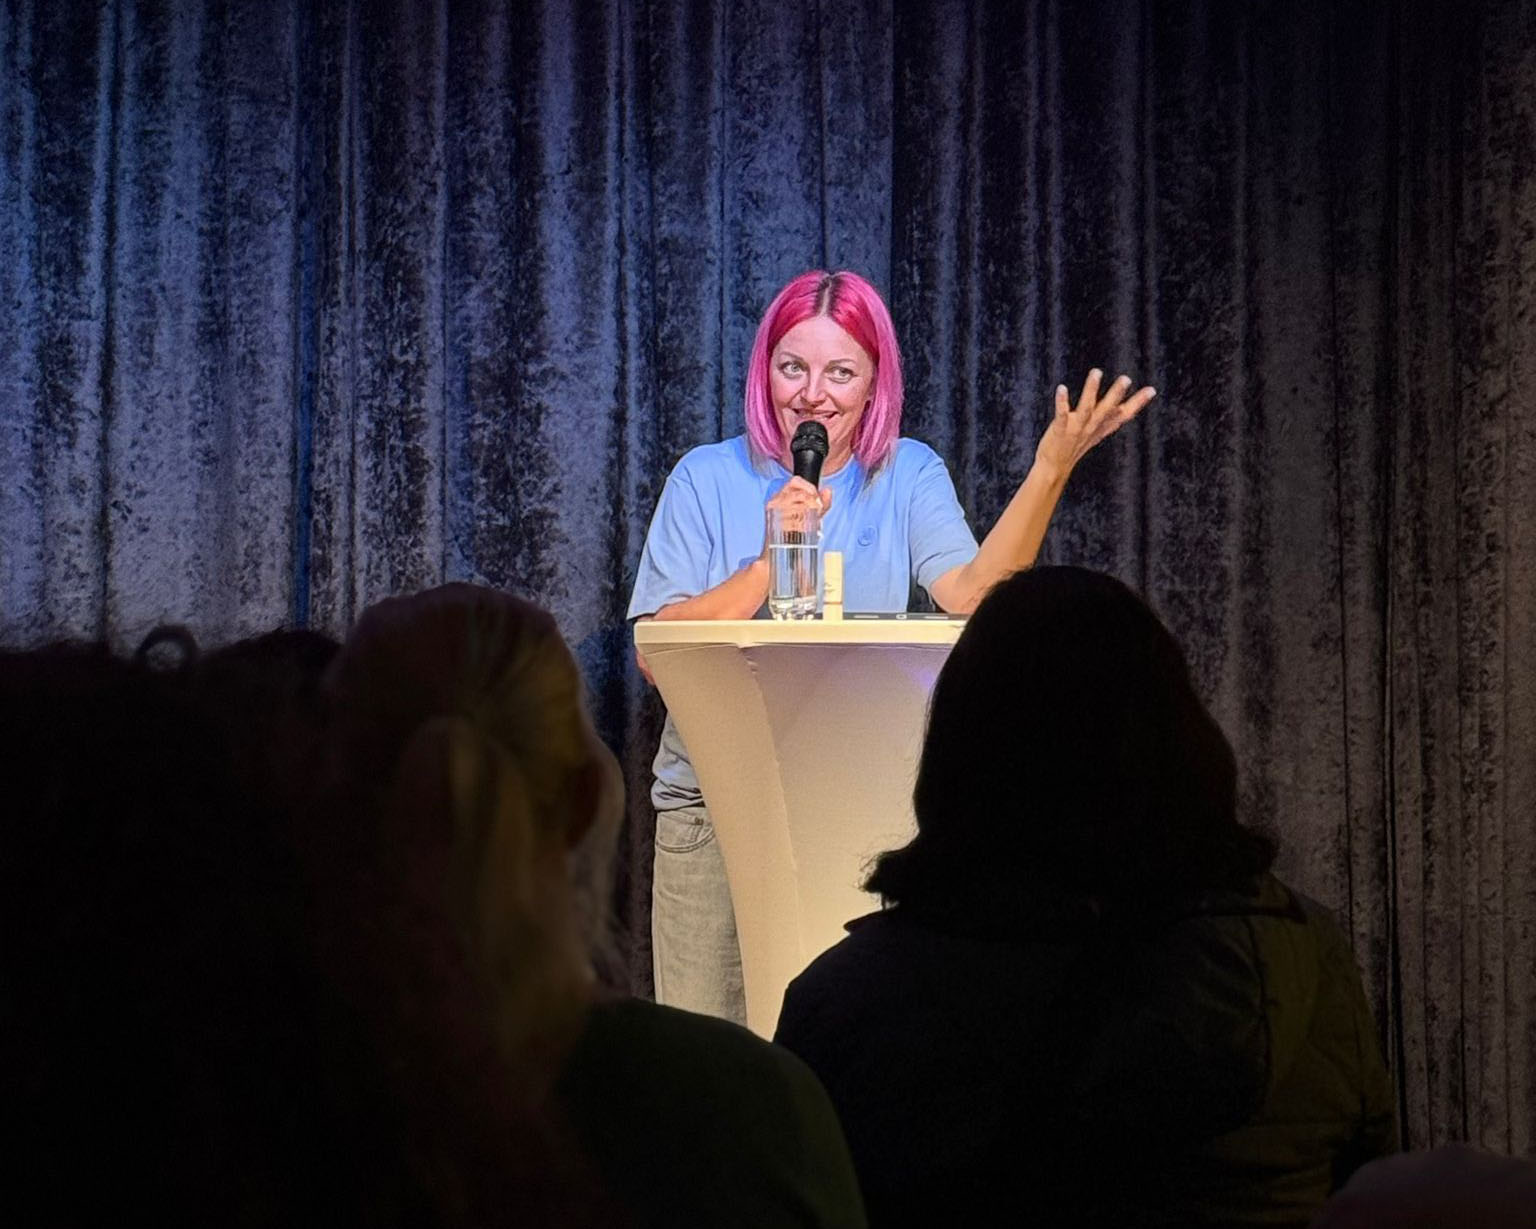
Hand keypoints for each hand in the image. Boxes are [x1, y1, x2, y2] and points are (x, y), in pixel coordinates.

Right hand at [761, 478, 831, 558]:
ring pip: (799, 507)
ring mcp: (773, 513)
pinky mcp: (774, 524)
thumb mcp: (809, 516)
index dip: (810, 488)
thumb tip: (828, 490)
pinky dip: (803, 527)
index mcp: (780, 496)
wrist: (774, 556)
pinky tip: (805, 531)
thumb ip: (821, 503)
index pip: (795, 481)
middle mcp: (774, 501)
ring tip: (811, 525)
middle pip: (801, 494)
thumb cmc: (791, 536)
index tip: (817, 500)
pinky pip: (794, 521)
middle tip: (817, 515)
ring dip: (810, 517)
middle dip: (814, 505)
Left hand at [1034, 369, 1154, 476]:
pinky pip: (1062, 415)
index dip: (1138, 403)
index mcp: (1101, 427)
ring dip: (1091, 390)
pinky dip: (1062, 402)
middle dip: (1117, 394)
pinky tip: (1061, 388)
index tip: (1152, 390)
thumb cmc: (1075, 447)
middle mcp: (1091, 428)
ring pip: (1086, 409)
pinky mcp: (1060, 431)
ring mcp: (1076, 430)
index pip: (1123, 415)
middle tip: (1126, 379)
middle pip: (1107, 410)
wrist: (1055, 468)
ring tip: (1097, 372)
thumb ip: (1111, 420)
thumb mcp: (1097, 433)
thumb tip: (1128, 409)